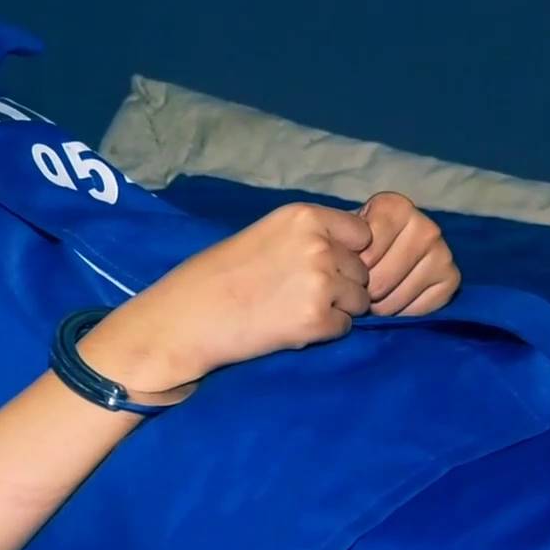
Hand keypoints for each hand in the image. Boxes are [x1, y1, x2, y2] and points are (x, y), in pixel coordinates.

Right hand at [79, 202, 374, 398]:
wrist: (187, 318)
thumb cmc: (216, 276)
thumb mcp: (265, 235)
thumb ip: (308, 237)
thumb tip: (354, 251)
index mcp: (304, 217)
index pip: (362, 233)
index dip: (347, 252)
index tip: (319, 265)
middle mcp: (318, 244)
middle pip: (363, 270)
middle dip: (341, 284)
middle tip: (296, 294)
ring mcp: (320, 283)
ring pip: (359, 300)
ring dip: (336, 309)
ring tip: (292, 310)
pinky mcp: (317, 320)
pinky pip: (344, 328)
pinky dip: (324, 333)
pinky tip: (290, 327)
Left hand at [356, 192, 460, 316]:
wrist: (381, 253)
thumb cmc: (357, 244)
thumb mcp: (344, 237)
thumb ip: (342, 246)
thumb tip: (346, 272)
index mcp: (395, 207)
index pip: (367, 249)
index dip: (352, 267)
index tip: (347, 267)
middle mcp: (426, 226)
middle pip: (384, 276)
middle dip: (365, 291)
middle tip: (358, 292)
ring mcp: (443, 252)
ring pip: (400, 294)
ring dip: (381, 306)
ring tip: (372, 300)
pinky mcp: (452, 278)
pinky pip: (421, 307)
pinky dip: (403, 312)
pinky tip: (394, 302)